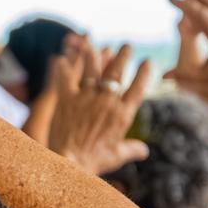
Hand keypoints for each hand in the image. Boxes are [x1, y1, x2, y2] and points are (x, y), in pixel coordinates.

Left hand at [48, 42, 150, 174]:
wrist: (70, 163)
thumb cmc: (95, 162)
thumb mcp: (117, 156)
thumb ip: (131, 149)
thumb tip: (144, 151)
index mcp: (122, 114)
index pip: (137, 88)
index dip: (143, 73)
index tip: (147, 61)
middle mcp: (106, 101)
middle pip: (116, 73)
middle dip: (122, 57)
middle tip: (126, 46)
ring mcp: (86, 98)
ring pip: (91, 70)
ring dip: (93, 55)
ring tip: (93, 44)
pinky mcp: (67, 100)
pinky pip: (65, 79)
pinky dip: (62, 68)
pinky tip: (60, 59)